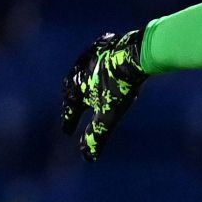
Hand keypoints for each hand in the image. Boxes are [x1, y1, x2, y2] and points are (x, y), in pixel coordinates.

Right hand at [59, 29, 147, 160]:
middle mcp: (77, 69)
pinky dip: (95, 65)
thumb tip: (88, 157)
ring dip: (81, 81)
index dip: (69, 122)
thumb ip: (97, 135)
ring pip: (81, 70)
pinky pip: (95, 55)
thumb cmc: (120, 87)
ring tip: (85, 89)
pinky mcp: (104, 43)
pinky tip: (100, 67)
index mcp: (75, 87)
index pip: (69, 110)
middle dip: (71, 100)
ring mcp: (90, 54)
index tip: (67, 133)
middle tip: (71, 110)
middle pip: (71, 88)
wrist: (134, 54)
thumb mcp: (109, 115)